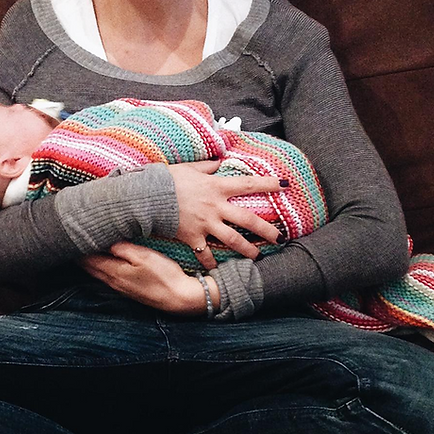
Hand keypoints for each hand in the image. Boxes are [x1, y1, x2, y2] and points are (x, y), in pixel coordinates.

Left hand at [81, 242, 219, 315]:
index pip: (86, 258)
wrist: (180, 298)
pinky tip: (102, 259)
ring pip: (96, 271)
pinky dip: (99, 265)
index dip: (76, 245)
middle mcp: (112, 281)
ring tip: (82, 245)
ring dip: (88, 259)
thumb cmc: (164, 276)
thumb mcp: (143, 256)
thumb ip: (121, 248)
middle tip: (70, 236)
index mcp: (113, 271)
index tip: (69, 231)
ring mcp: (119, 286)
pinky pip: (106, 275)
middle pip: (88, 266)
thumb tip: (104, 239)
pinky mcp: (127, 288)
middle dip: (78, 252)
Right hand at [167, 161, 284, 268]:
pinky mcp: (193, 237)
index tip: (286, 185)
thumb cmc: (168, 179)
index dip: (269, 184)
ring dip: (248, 250)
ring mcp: (205, 224)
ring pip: (233, 240)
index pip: (249, 184)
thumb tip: (218, 164)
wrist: (147, 197)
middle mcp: (216, 207)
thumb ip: (206, 167)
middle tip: (281, 238)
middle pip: (248, 220)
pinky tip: (218, 269)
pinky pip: (205, 254)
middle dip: (267, 230)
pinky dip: (212, 263)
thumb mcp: (189, 168)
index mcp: (217, 187)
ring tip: (259, 257)